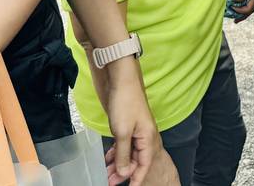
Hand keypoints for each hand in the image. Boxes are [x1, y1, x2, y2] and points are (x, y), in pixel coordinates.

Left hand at [101, 65, 160, 184]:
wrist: (120, 79)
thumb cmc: (125, 102)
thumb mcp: (122, 132)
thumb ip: (124, 154)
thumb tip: (125, 173)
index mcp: (148, 137)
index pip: (144, 165)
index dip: (137, 179)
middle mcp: (144, 136)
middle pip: (136, 161)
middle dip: (123, 173)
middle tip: (109, 182)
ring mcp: (135, 131)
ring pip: (128, 154)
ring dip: (118, 164)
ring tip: (106, 174)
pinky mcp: (126, 126)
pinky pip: (123, 145)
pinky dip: (116, 153)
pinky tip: (108, 159)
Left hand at [230, 0, 253, 20]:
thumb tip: (235, 2)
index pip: (250, 8)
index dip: (242, 11)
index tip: (233, 9)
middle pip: (250, 7)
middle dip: (243, 15)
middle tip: (235, 20)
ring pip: (247, 2)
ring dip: (241, 8)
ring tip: (234, 13)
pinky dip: (240, 2)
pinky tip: (234, 2)